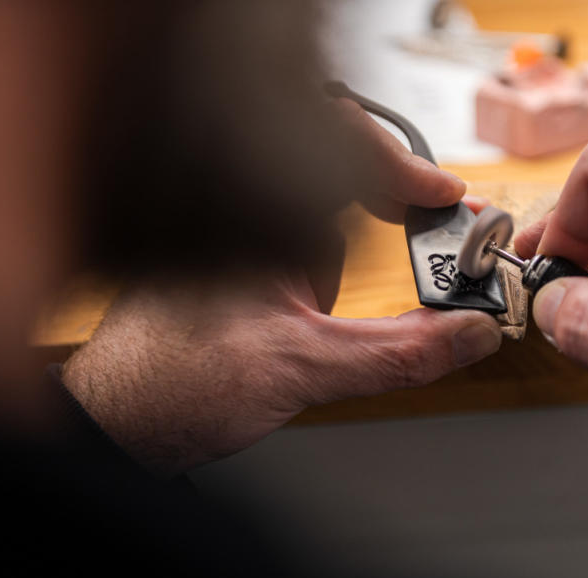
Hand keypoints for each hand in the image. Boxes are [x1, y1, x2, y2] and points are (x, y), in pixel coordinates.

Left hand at [62, 101, 501, 475]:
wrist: (120, 425)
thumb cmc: (171, 385)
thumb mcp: (301, 369)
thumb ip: (398, 353)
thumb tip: (467, 331)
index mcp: (239, 207)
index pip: (337, 140)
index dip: (403, 164)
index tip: (445, 197)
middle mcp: (230, 207)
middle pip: (333, 178)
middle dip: (374, 225)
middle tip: (413, 250)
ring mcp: (229, 234)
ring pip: (313, 222)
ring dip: (334, 266)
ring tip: (307, 322)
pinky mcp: (229, 260)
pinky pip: (290, 249)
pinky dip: (311, 278)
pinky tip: (288, 325)